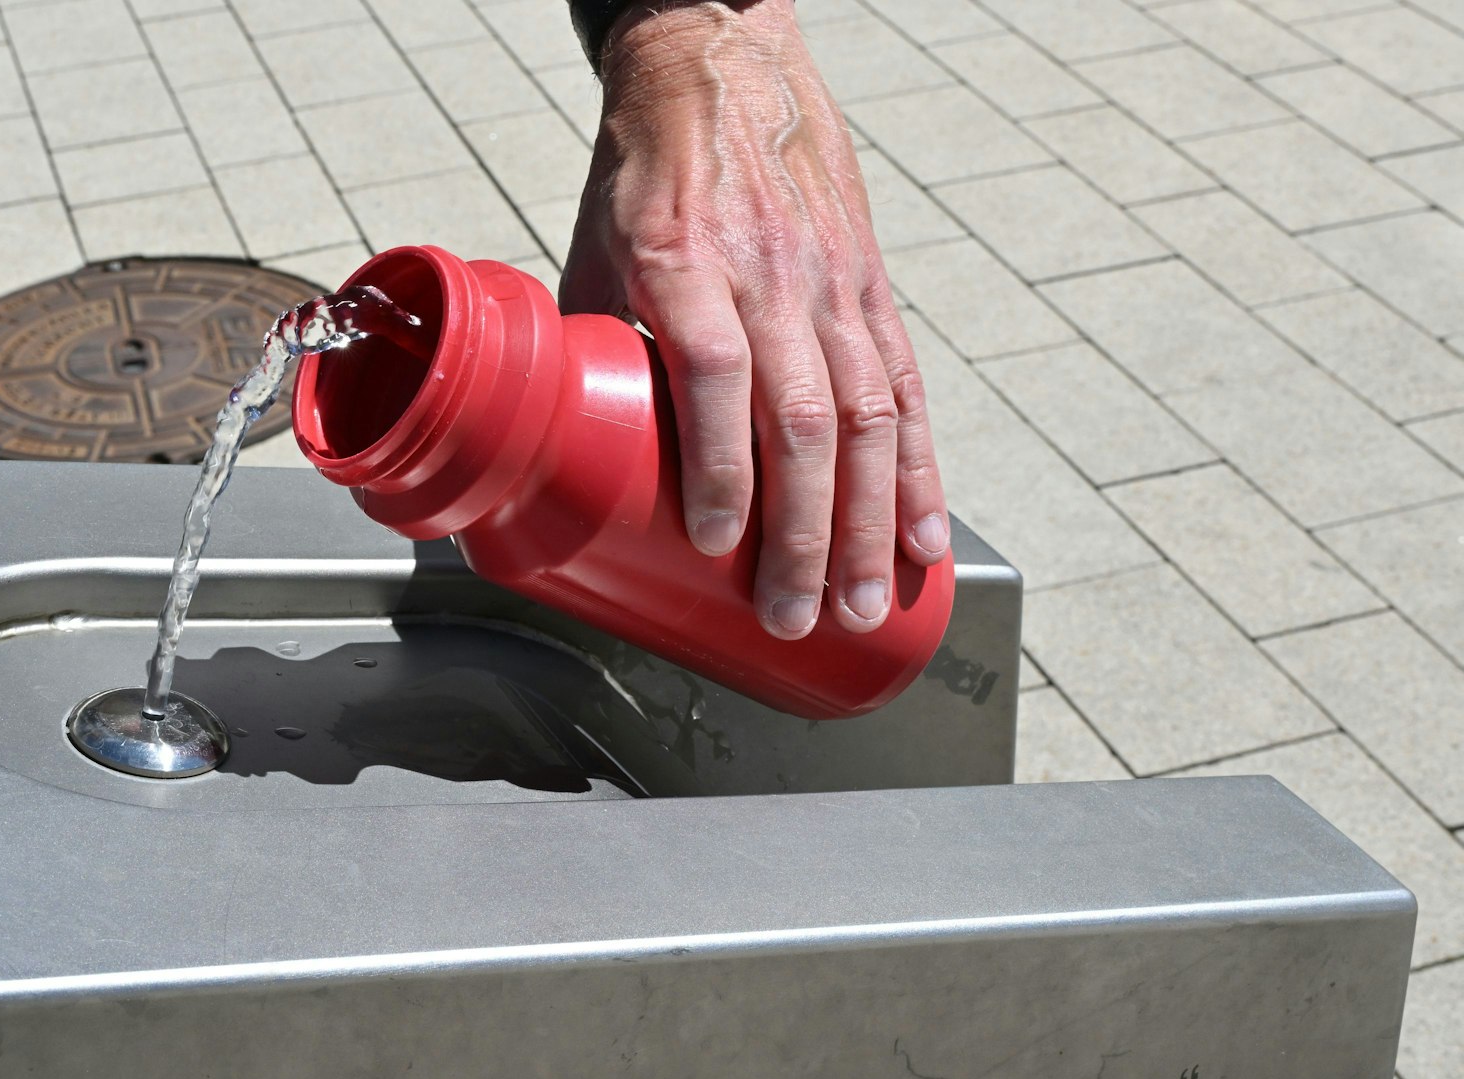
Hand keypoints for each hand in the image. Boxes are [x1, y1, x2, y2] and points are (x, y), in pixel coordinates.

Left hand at [560, 0, 947, 639]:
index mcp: (684, 259)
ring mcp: (831, 283)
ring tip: (861, 604)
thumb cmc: (646, 168)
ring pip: (866, 417)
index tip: (712, 543)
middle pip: (802, 420)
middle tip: (793, 614)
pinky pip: (904, 389)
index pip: (717, 373)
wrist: (721, 67)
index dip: (718, 466)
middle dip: (804, 533)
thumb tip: (552, 460)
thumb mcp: (591, 249)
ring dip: (867, 524)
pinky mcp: (869, 288)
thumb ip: (586, 352)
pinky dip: (919, 471)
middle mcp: (770, 274)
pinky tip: (923, 538)